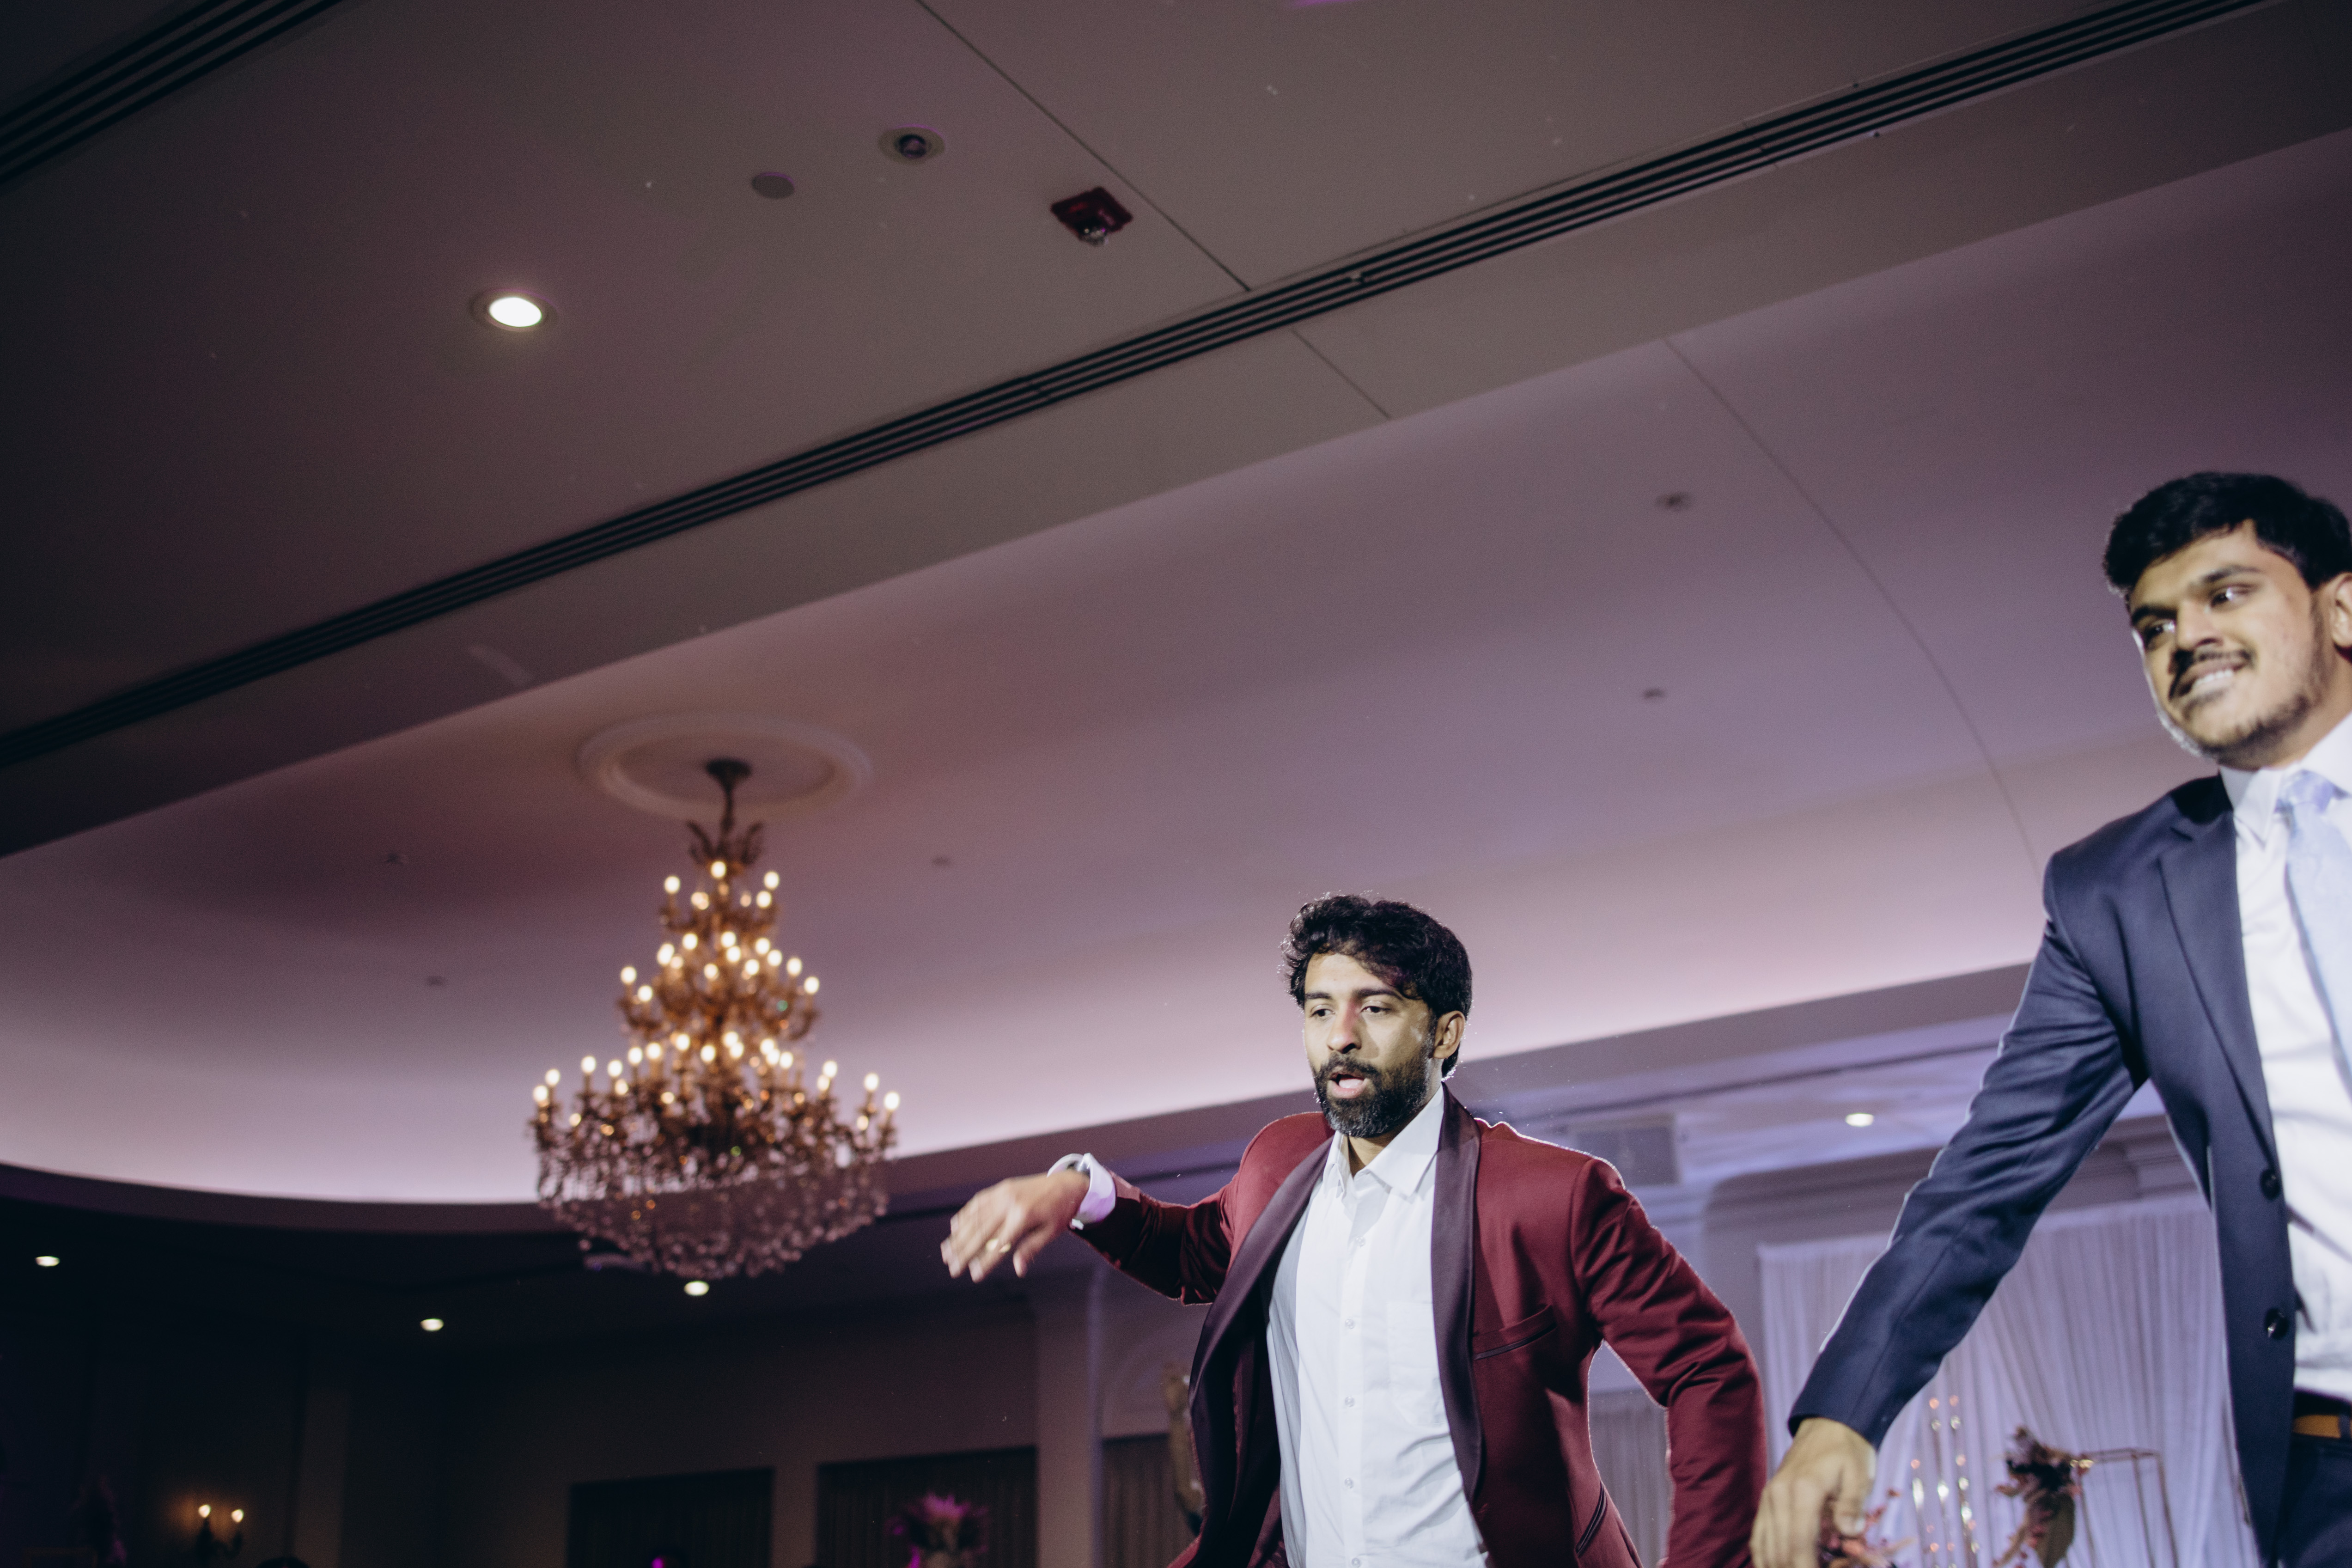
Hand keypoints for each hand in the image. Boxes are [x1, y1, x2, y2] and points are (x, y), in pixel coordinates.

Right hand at [941, 1168, 1091, 1280]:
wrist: (1065, 1183)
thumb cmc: (1059, 1212)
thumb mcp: (1051, 1233)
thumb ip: (1031, 1249)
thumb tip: (1018, 1269)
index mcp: (1024, 1217)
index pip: (1000, 1244)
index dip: (986, 1261)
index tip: (974, 1275)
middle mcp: (1009, 1203)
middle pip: (981, 1232)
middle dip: (965, 1252)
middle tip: (952, 1268)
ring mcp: (1002, 1193)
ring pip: (975, 1217)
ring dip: (959, 1236)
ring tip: (946, 1252)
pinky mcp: (1000, 1188)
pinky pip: (978, 1202)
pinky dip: (965, 1215)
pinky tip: (955, 1227)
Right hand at [1752, 1418, 1875, 1567]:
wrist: (1828, 1424)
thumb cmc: (1848, 1450)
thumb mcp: (1859, 1474)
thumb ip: (1852, 1505)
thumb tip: (1849, 1533)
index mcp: (1803, 1491)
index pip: (1799, 1545)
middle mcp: (1778, 1496)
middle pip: (1779, 1551)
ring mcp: (1769, 1498)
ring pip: (1764, 1547)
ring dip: (1779, 1566)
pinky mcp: (1767, 1499)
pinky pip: (1758, 1535)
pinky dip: (1764, 1557)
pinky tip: (1775, 1566)